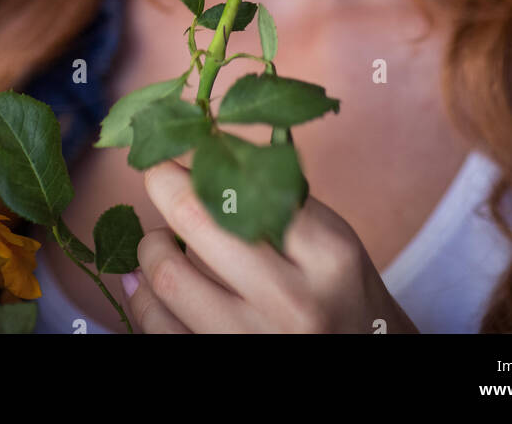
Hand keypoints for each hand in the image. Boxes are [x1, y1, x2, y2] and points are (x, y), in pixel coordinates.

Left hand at [121, 158, 419, 333]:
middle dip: (163, 185)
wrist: (367, 355)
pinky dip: (143, 301)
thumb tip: (204, 147)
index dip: (199, 154)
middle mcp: (294, 303)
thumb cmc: (339, 290)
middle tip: (158, 176)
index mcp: (327, 253)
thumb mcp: (331, 237)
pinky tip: (147, 287)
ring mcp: (258, 345)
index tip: (182, 141)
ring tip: (159, 244)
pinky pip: (159, 331)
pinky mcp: (224, 370)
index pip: (246, 182)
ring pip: (168, 281)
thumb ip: (278, 196)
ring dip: (150, 252)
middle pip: (197, 219)